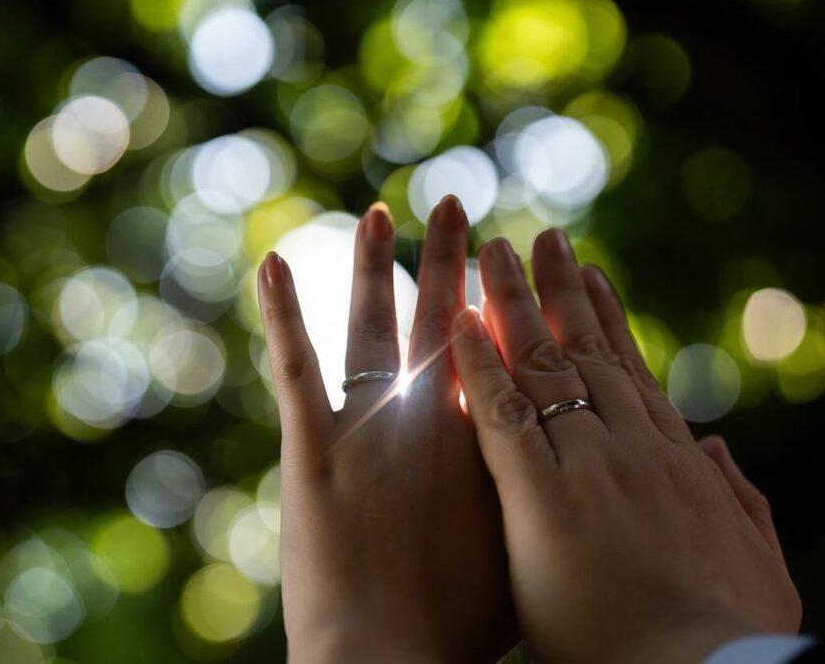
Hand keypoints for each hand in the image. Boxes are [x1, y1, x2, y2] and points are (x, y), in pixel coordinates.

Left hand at [258, 197, 513, 661]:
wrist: (388, 659)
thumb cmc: (459, 627)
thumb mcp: (515, 553)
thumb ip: (523, 499)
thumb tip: (552, 478)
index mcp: (487, 439)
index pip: (495, 346)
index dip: (498, 297)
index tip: (504, 259)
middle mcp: (432, 416)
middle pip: (444, 317)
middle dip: (451, 258)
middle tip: (457, 205)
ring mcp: (369, 425)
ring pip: (373, 325)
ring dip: (374, 264)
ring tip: (378, 212)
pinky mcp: (312, 446)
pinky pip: (296, 364)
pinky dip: (284, 312)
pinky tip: (271, 262)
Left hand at [449, 230, 800, 663]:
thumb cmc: (723, 637)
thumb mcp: (752, 561)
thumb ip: (735, 500)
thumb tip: (720, 452)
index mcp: (672, 462)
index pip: (630, 373)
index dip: (607, 321)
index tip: (589, 276)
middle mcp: (631, 447)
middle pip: (585, 352)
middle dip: (558, 290)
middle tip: (536, 238)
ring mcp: (588, 466)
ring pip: (543, 367)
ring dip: (513, 304)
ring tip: (489, 252)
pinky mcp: (543, 498)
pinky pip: (502, 417)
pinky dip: (477, 366)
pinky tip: (452, 322)